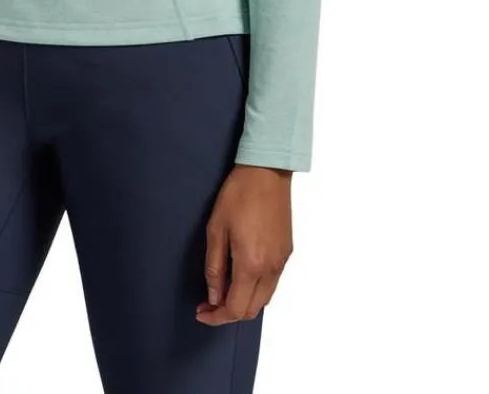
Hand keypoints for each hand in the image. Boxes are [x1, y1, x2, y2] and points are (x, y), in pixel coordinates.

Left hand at [195, 164, 292, 322]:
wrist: (267, 172)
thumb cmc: (239, 194)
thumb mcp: (216, 229)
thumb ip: (214, 267)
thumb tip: (214, 296)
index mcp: (251, 264)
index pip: (235, 308)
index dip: (216, 317)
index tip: (202, 312)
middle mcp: (270, 268)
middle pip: (251, 310)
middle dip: (228, 313)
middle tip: (208, 303)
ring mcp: (282, 262)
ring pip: (264, 299)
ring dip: (244, 302)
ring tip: (223, 290)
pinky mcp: (287, 252)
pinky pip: (272, 283)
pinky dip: (256, 289)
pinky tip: (242, 276)